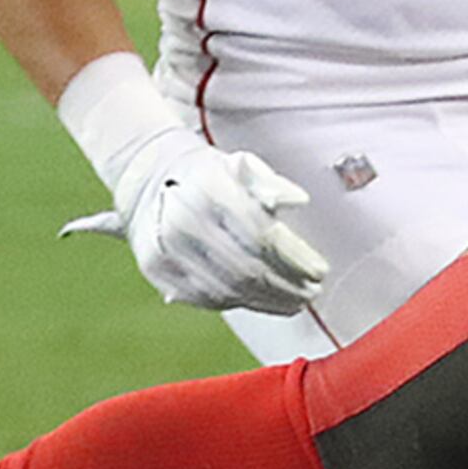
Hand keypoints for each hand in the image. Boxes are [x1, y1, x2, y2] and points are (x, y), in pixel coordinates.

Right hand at [62, 124, 329, 315]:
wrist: (147, 180)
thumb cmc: (208, 176)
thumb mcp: (241, 165)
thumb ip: (271, 182)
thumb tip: (298, 200)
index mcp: (209, 191)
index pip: (263, 236)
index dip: (296, 259)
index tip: (320, 271)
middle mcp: (183, 221)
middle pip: (248, 269)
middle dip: (287, 286)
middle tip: (312, 293)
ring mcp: (167, 249)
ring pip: (228, 290)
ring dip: (269, 302)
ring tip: (296, 302)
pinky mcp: (158, 270)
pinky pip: (206, 297)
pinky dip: (241, 303)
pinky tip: (263, 301)